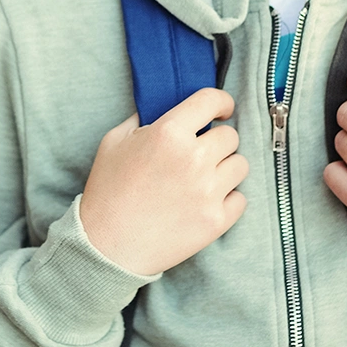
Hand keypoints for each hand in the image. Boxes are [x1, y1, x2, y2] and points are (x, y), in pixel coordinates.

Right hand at [80, 88, 249, 275]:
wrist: (106, 245)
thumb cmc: (107, 192)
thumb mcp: (114, 142)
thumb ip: (142, 119)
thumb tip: (165, 108)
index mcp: (169, 134)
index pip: (211, 101)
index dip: (221, 102)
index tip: (221, 110)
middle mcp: (194, 159)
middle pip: (230, 136)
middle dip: (217, 141)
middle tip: (201, 152)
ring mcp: (208, 191)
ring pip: (240, 165)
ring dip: (225, 168)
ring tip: (203, 178)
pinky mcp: (216, 220)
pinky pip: (240, 198)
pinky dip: (227, 198)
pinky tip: (205, 201)